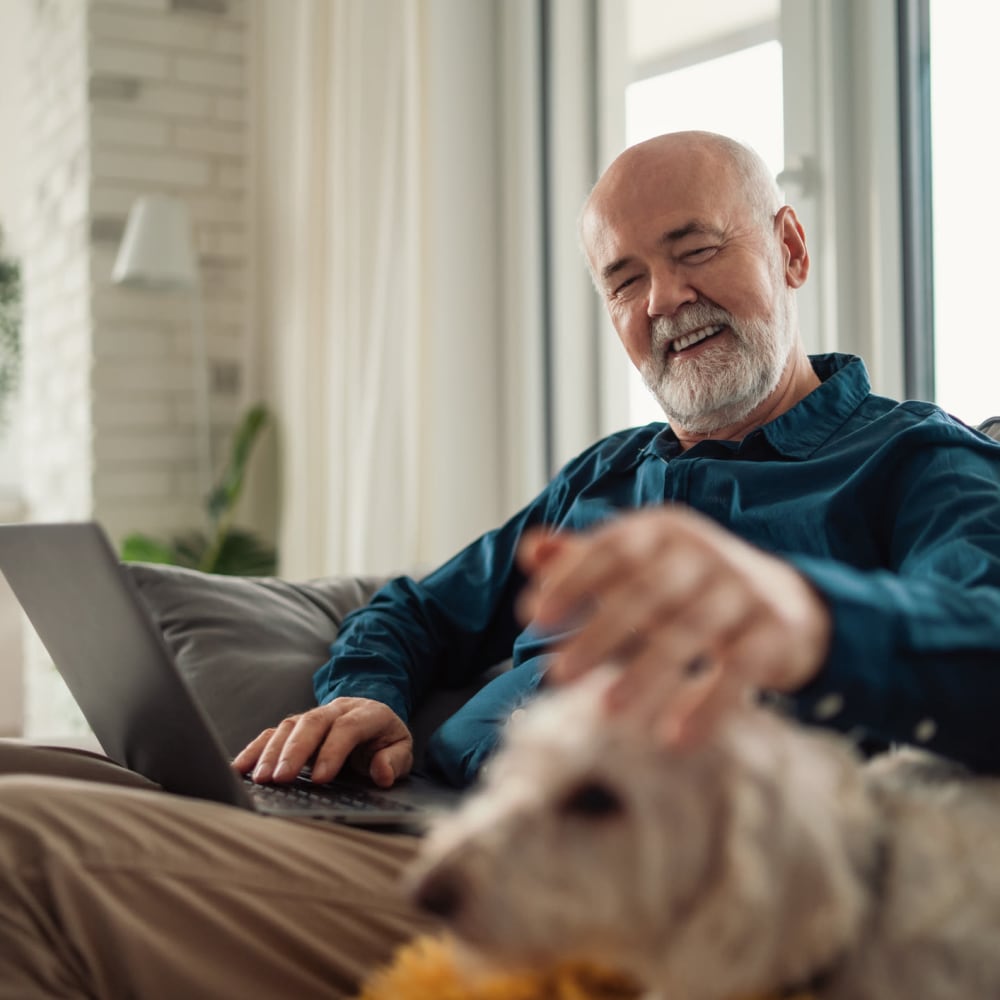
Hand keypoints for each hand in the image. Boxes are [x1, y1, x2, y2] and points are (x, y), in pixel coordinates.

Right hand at [232, 697, 413, 788]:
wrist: (374, 719)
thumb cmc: (386, 740)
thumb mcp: (402, 750)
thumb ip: (395, 761)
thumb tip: (381, 773)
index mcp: (368, 713)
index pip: (348, 727)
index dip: (333, 751)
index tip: (319, 779)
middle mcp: (337, 709)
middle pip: (312, 723)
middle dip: (294, 751)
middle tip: (280, 779)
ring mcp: (315, 715)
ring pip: (289, 726)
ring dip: (272, 752)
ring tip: (260, 779)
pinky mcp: (297, 726)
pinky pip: (273, 732)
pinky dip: (256, 749)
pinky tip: (241, 768)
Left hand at [516, 506, 830, 745]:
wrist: (787, 600)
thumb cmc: (690, 583)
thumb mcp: (640, 562)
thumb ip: (584, 557)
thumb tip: (530, 550)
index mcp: (665, 530)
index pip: (614, 548)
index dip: (572, 580)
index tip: (533, 616)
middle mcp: (705, 552)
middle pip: (648, 591)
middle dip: (599, 633)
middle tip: (556, 673)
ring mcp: (744, 589)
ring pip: (690, 631)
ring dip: (646, 673)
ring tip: (607, 711)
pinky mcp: (775, 632)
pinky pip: (740, 670)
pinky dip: (709, 706)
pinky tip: (675, 738)